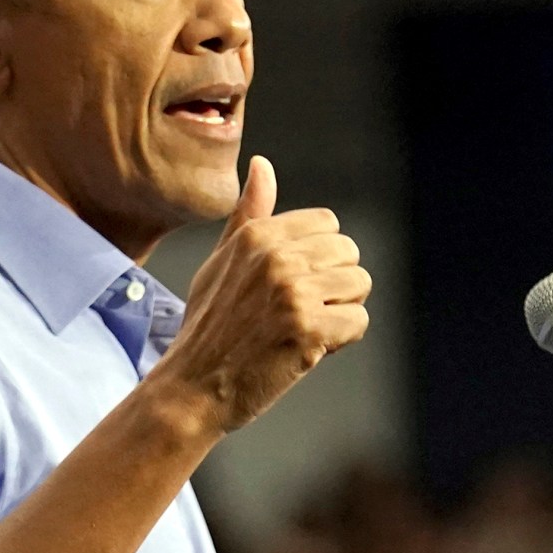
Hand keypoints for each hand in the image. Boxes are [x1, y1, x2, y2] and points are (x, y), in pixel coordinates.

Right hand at [149, 156, 370, 432]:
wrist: (192, 387)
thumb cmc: (207, 328)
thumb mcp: (220, 262)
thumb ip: (248, 215)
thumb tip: (263, 165)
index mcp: (256, 236)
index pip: (327, 224)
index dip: (320, 259)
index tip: (295, 285)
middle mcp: (276, 257)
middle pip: (349, 253)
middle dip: (335, 284)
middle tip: (302, 312)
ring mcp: (293, 292)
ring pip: (359, 285)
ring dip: (341, 311)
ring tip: (304, 329)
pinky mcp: (309, 329)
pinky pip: (358, 322)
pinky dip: (341, 341)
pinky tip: (308, 349)